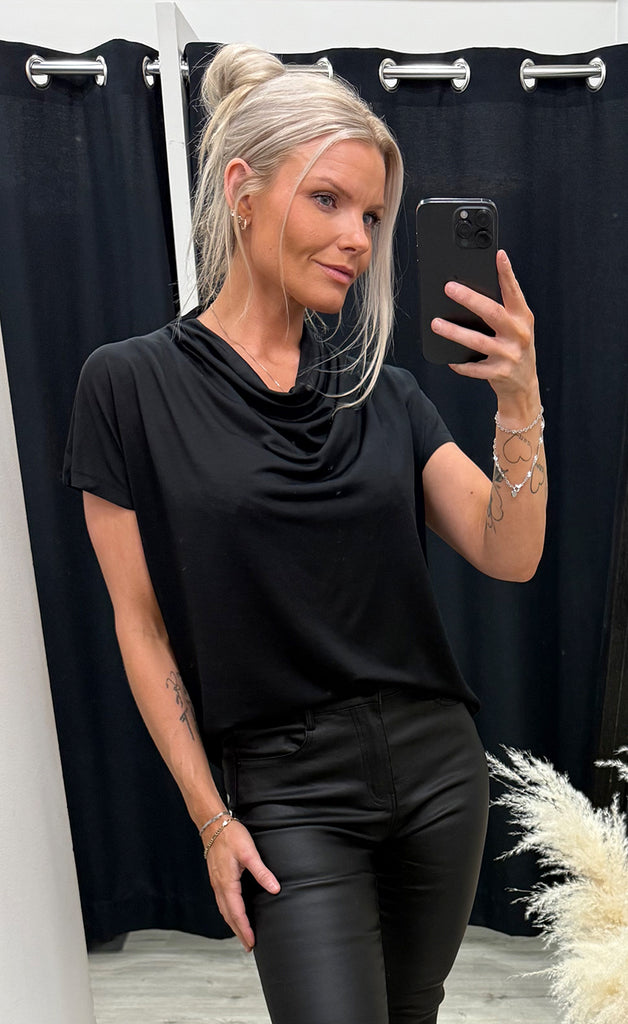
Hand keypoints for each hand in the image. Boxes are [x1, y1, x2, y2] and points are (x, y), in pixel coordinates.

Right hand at [205, 819, 279, 951]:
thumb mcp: (249, 853)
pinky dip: (228, 912)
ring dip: (233, 923)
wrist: (213, 825)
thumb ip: (262, 872)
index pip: (237, 913)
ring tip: (242, 934)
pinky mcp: (216, 878)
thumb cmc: (231, 836)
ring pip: (224, 910)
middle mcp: (219, 886)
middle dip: (238, 932)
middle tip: (248, 946)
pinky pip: (221, 901)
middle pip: (229, 916)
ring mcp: (216, 883)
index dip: (244, 929)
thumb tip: (275, 888)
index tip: (252, 942)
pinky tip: (233, 912)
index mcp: (227, 883)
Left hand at [431, 250, 538, 410]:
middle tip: (449, 288)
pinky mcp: (499, 373)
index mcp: (523, 318)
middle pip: (492, 312)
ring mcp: (509, 355)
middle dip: (470, 299)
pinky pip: (474, 368)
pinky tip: (449, 358)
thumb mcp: (515, 327)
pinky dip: (459, 363)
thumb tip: (468, 291)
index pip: (514, 292)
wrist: (523, 385)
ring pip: (478, 341)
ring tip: (435, 323)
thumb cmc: (513, 348)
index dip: (507, 273)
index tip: (498, 255)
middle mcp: (519, 334)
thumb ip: (501, 311)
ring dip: (454, 332)